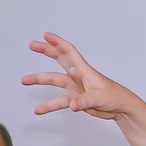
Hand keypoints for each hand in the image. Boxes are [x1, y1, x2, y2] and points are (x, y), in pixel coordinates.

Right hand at [23, 33, 138, 120]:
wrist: (121, 108)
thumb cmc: (114, 97)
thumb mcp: (99, 98)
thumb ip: (84, 101)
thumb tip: (71, 105)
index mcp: (84, 70)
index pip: (69, 52)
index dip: (58, 42)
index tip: (45, 35)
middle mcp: (77, 76)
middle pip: (59, 59)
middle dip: (46, 51)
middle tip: (32, 45)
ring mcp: (75, 87)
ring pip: (54, 80)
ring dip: (39, 79)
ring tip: (24, 80)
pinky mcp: (75, 98)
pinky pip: (59, 101)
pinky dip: (49, 105)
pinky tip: (39, 110)